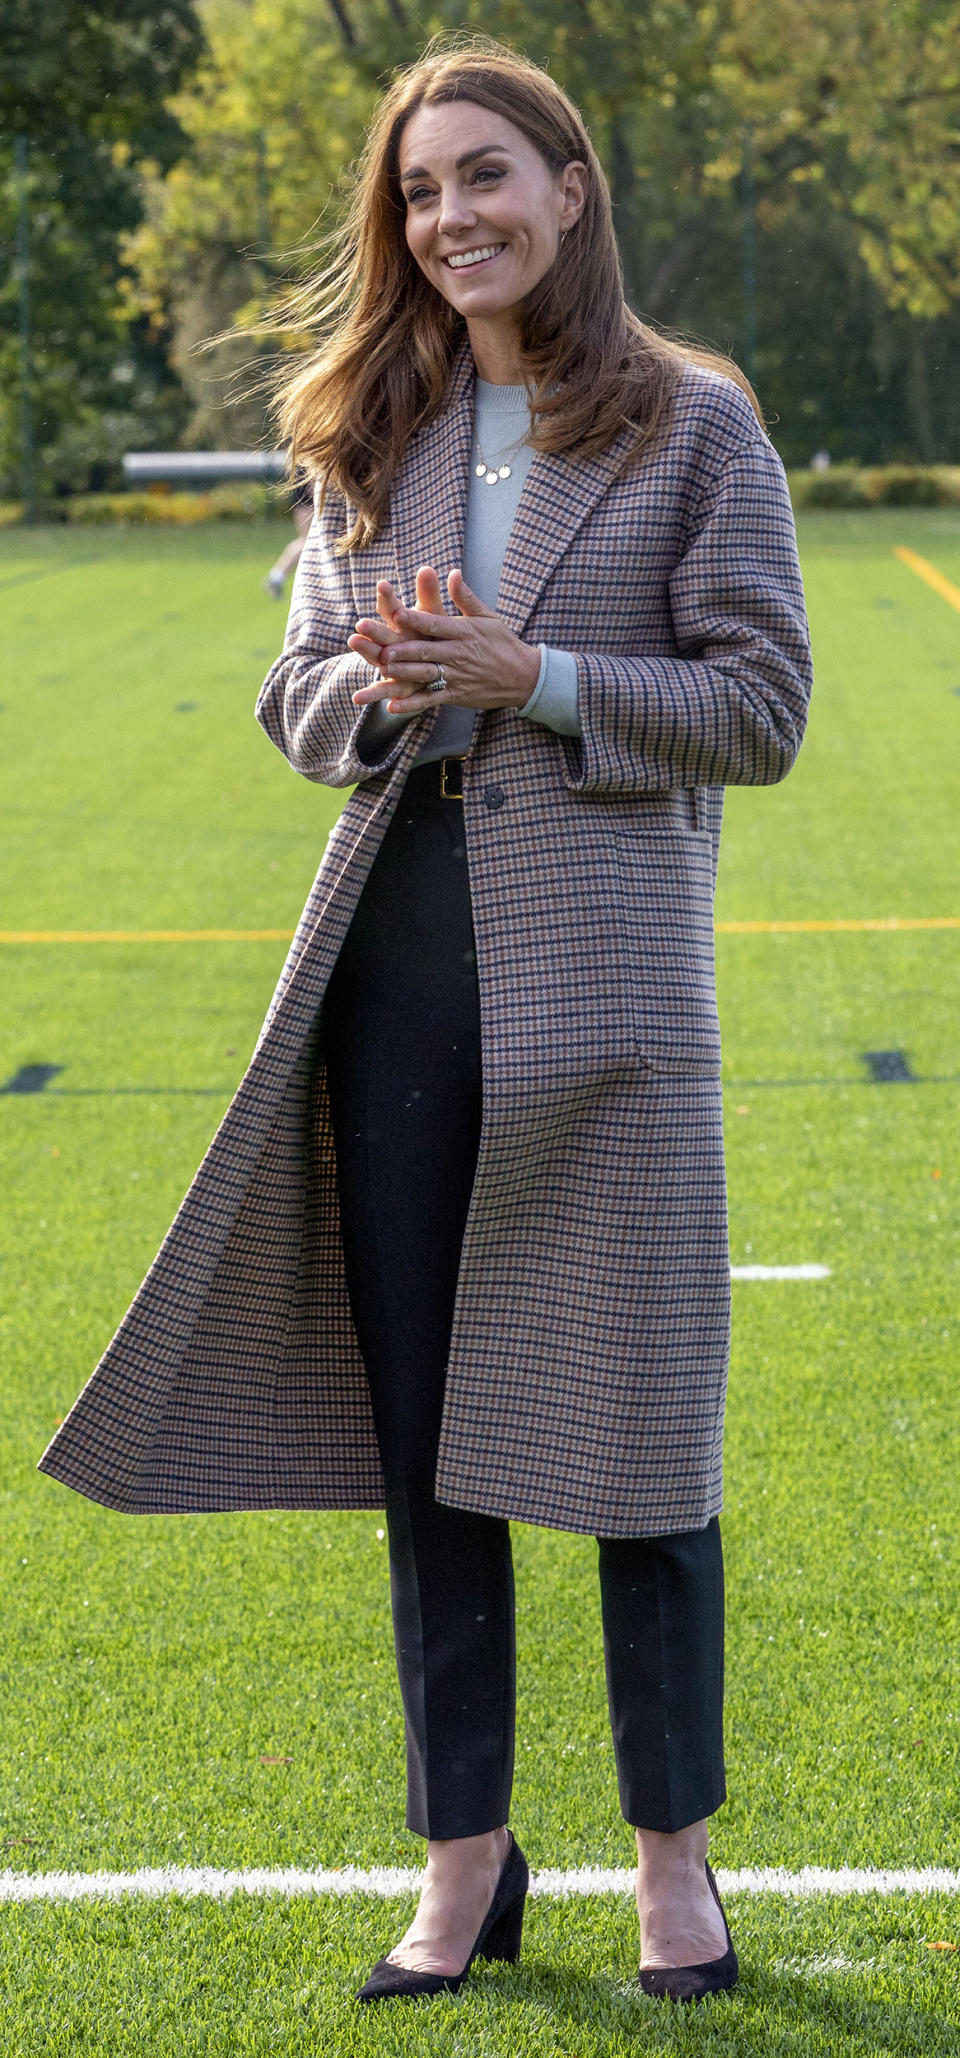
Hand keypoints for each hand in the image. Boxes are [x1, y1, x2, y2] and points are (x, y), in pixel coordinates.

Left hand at [348, 566, 539, 713]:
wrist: (525, 676)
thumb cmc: (504, 643)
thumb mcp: (488, 616)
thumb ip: (465, 598)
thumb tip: (452, 573)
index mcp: (464, 631)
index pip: (436, 623)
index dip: (415, 619)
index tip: (396, 613)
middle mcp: (459, 653)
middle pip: (426, 650)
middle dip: (403, 649)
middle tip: (381, 648)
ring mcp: (458, 675)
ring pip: (426, 673)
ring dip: (404, 672)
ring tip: (382, 670)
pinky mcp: (457, 694)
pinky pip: (432, 699)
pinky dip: (413, 704)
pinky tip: (393, 705)